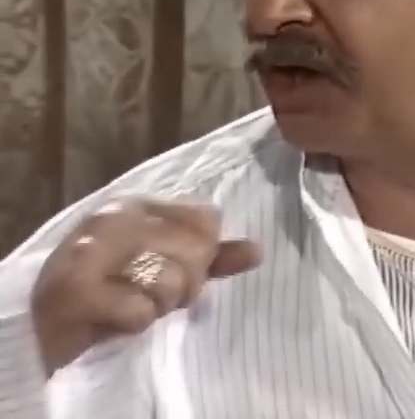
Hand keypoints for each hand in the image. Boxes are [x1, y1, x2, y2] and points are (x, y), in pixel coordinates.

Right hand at [30, 198, 260, 375]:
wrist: (43, 325)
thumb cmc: (111, 291)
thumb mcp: (163, 267)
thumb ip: (210, 257)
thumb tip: (257, 250)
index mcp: (137, 203)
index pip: (206, 218)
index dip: (201, 254)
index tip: (172, 267)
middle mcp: (114, 216)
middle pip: (195, 251)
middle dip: (182, 285)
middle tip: (147, 292)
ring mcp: (92, 249)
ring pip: (171, 281)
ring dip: (157, 306)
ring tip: (129, 303)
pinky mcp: (77, 289)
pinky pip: (141, 311)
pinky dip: (134, 324)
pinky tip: (114, 318)